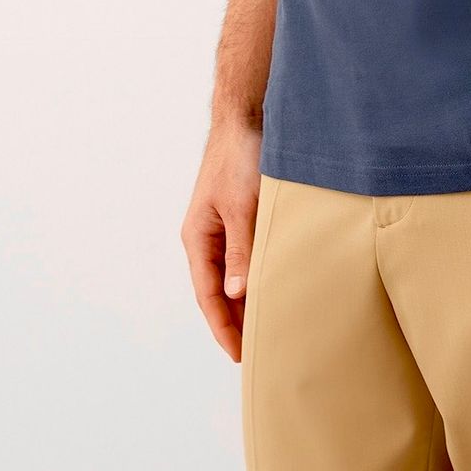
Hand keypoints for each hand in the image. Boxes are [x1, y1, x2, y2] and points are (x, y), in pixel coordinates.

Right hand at [180, 121, 263, 361]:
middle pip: (218, 290)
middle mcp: (206, 235)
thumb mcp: (242, 206)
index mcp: (198, 237)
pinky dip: (256, 273)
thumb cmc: (240, 158)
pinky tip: (272, 283)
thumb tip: (235, 295)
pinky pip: (245, 254)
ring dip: (246, 298)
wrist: (246, 115)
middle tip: (257, 350)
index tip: (239, 355)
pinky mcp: (240, 213)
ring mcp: (222, 224)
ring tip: (266, 326)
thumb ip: (240, 250)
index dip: (223, 327)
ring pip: (233, 273)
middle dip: (234, 321)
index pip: (208, 295)